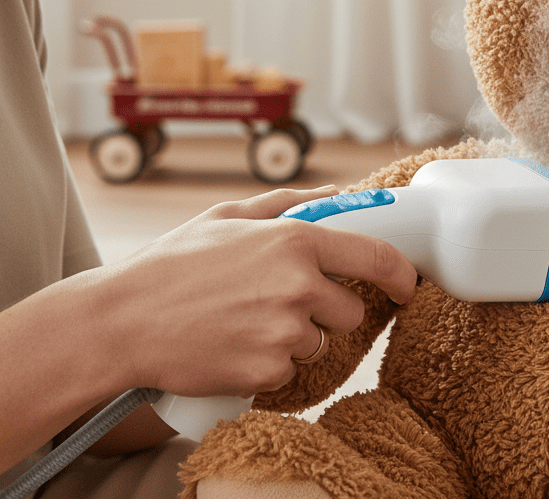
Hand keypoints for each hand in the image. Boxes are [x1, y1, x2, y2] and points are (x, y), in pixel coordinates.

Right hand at [92, 186, 417, 399]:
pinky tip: (233, 345)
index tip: (408, 283)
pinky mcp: (266, 372)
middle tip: (281, 303)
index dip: (401, 273)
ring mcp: (284, 332)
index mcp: (296, 240)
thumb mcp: (230, 216)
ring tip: (245, 322)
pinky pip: (289, 371)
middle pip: (351, 311)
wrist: (121, 321)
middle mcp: (299, 285)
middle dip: (327, 311)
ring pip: (320, 343)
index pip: (377, 256)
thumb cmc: (174, 263)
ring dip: (296, 338)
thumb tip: (335, 195)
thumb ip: (288, 203)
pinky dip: (269, 364)